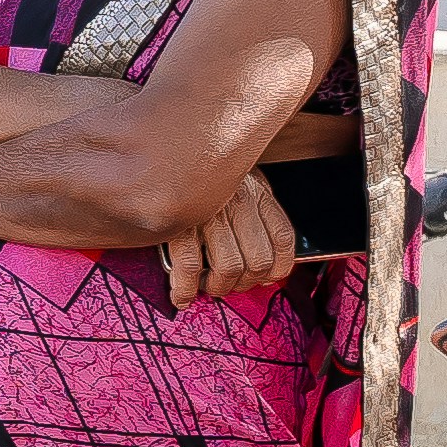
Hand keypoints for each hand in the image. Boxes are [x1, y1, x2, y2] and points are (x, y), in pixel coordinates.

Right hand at [158, 169, 301, 306]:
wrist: (164, 151)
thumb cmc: (201, 174)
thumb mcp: (240, 183)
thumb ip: (254, 214)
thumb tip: (265, 264)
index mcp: (257, 193)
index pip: (283, 239)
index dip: (276, 269)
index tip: (262, 278)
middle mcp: (239, 201)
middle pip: (258, 261)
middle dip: (243, 283)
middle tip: (228, 284)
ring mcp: (210, 213)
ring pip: (230, 268)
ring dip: (218, 287)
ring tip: (206, 285)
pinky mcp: (180, 222)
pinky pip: (190, 267)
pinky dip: (186, 289)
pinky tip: (182, 295)